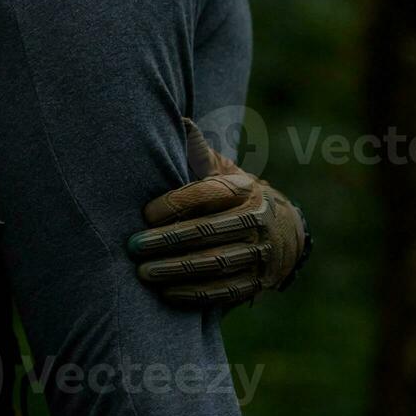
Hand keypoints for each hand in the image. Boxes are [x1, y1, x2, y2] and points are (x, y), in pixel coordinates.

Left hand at [127, 118, 311, 306]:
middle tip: (133, 246)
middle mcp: (257, 221)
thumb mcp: (222, 169)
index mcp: (245, 190)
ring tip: (143, 273)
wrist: (282, 230)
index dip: (174, 204)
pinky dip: (194, 294)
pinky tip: (166, 293)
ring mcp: (260, 254)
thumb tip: (180, 121)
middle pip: (209, 232)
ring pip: (215, 264)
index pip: (207, 195)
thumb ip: (198, 152)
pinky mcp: (258, 283)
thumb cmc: (233, 195)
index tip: (144, 214)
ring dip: (176, 270)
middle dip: (168, 240)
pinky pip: (224, 291)